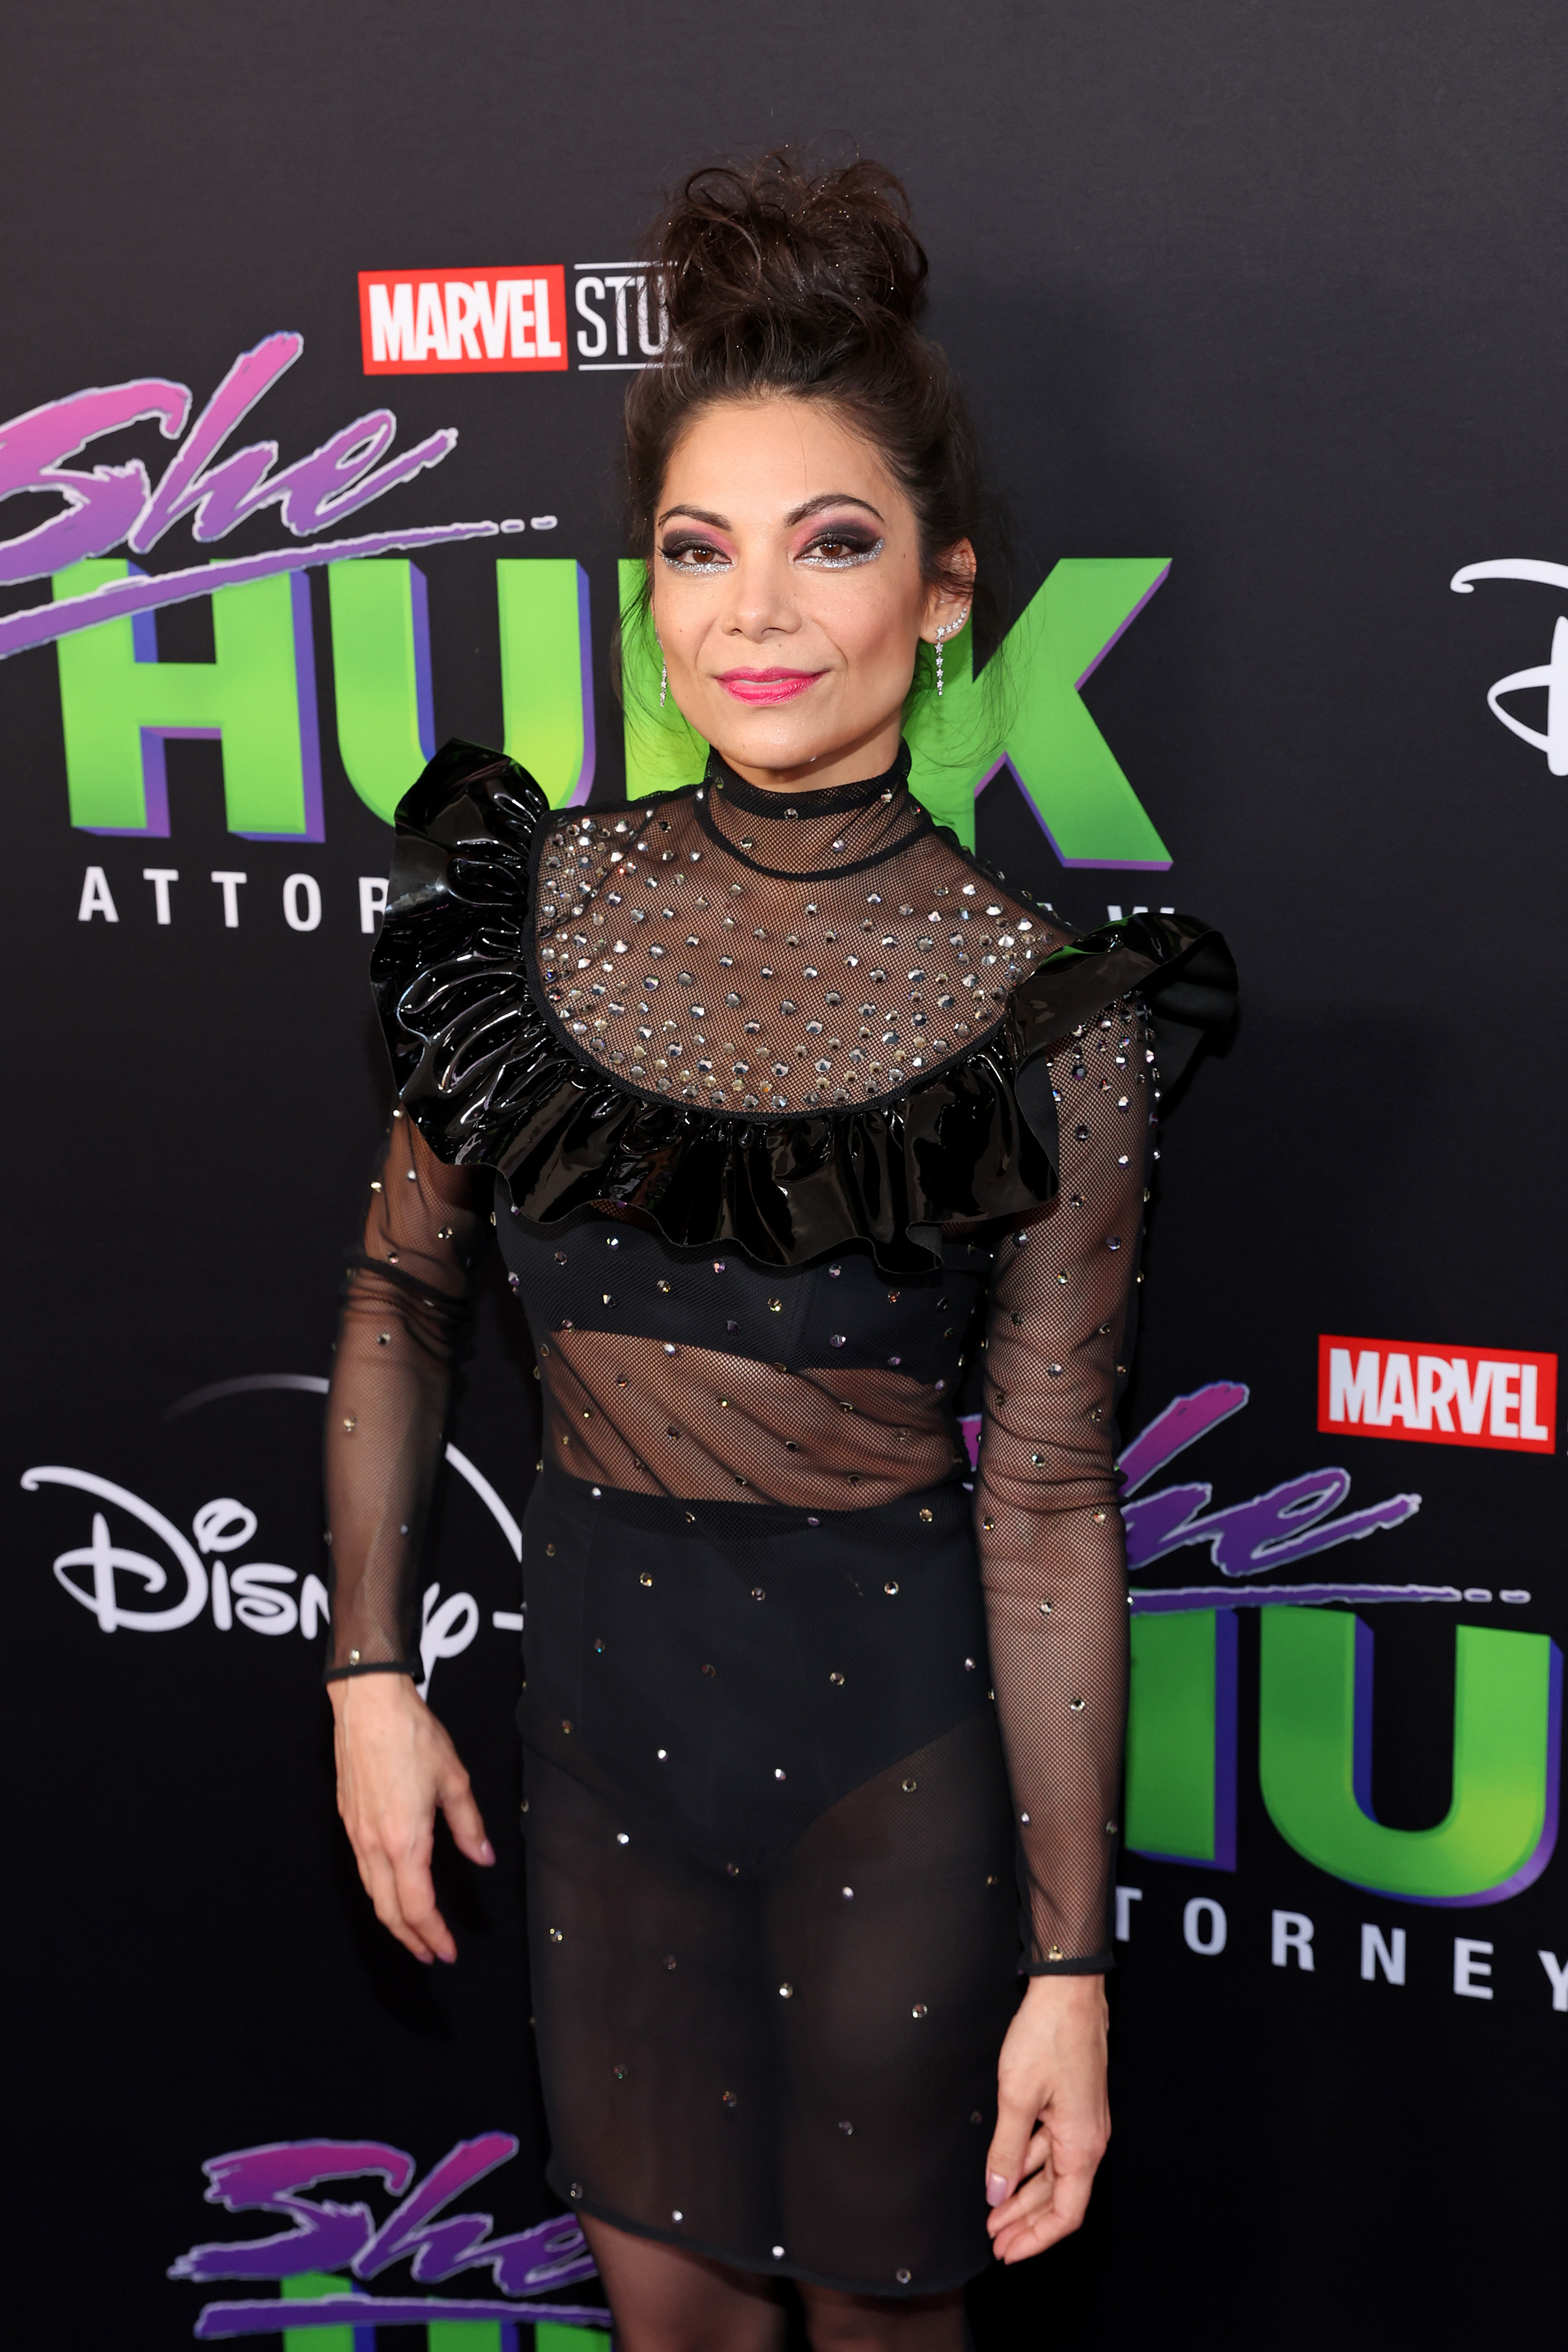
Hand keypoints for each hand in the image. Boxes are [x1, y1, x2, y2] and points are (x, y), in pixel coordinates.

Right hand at [329, 1673, 493, 1963]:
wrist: (368, 1705)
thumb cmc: (410, 1735)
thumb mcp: (453, 1779)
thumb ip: (469, 1825)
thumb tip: (484, 1857)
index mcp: (404, 1840)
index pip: (417, 1906)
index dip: (433, 1934)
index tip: (447, 1950)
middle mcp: (374, 1844)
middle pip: (388, 1910)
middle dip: (411, 1938)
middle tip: (432, 1952)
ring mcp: (356, 1833)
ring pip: (372, 1893)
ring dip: (393, 1919)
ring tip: (414, 1931)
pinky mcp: (348, 1819)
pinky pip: (363, 1870)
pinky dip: (379, 1892)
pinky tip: (394, 1889)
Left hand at [984, 1974, 1109, 2261]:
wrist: (1067, 1990)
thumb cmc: (1048, 2036)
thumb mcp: (1017, 2097)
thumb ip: (1006, 2150)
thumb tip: (997, 2193)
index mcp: (1082, 2145)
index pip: (1066, 2214)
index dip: (1037, 2239)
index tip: (1008, 2251)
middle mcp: (1089, 2139)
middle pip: (1059, 2199)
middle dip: (1025, 2223)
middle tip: (995, 2240)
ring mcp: (1082, 2121)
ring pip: (1053, 2173)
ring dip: (1024, 2195)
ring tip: (994, 2212)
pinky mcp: (1072, 2104)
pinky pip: (1051, 2147)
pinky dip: (1029, 2163)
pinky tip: (1007, 2170)